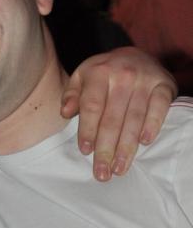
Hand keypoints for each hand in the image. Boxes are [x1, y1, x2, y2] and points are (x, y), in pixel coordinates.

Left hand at [61, 47, 175, 180]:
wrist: (133, 55)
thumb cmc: (102, 73)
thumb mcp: (81, 78)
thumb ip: (71, 95)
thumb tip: (65, 113)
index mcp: (98, 73)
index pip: (92, 107)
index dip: (88, 130)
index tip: (86, 151)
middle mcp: (122, 76)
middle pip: (112, 119)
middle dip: (106, 149)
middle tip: (102, 173)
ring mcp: (145, 80)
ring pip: (135, 118)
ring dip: (127, 147)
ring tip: (120, 168)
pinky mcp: (164, 85)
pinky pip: (159, 108)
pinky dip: (153, 125)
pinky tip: (145, 143)